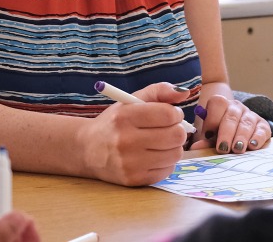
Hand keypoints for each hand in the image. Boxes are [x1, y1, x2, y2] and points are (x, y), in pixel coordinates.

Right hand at [76, 82, 190, 185]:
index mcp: (125, 116)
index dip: (175, 113)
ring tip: (161, 142)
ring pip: (175, 154)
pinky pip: (167, 171)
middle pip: (175, 136)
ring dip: (173, 146)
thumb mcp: (131, 100)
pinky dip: (166, 162)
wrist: (87, 149)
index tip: (171, 114)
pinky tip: (154, 155)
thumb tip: (185, 92)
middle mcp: (126, 140)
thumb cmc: (114, 122)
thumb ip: (159, 91)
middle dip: (178, 130)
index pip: (167, 115)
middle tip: (169, 128)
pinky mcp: (134, 180)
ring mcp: (130, 163)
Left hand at [189, 95, 270, 153]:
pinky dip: (258, 138)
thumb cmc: (221, 134)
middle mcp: (236, 107)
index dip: (212, 119)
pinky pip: (262, 129)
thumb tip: (195, 148)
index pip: (217, 103)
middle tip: (223, 148)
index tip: (208, 134)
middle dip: (227, 132)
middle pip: (231, 115)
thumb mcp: (212, 136)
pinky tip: (253, 146)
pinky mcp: (263, 125)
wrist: (239, 132)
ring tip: (237, 149)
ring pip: (246, 122)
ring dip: (241, 137)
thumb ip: (205, 141)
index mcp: (221, 104)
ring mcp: (251, 114)